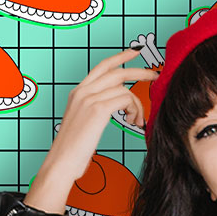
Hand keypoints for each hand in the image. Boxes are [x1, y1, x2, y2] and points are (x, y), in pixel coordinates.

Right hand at [43, 48, 158, 181]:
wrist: (61, 162)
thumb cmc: (73, 150)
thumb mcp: (82, 123)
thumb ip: (95, 110)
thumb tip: (115, 106)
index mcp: (78, 93)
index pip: (102, 67)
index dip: (120, 57)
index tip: (135, 53)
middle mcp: (83, 92)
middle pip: (117, 71)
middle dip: (139, 71)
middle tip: (155, 75)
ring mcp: (89, 99)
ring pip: (125, 89)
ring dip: (137, 104)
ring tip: (137, 120)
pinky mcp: (98, 109)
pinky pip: (126, 99)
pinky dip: (134, 109)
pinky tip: (133, 121)